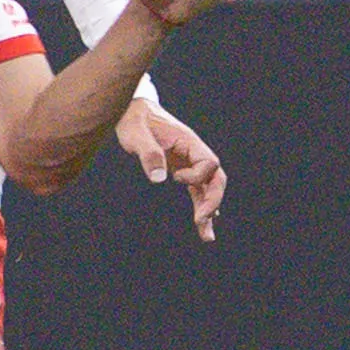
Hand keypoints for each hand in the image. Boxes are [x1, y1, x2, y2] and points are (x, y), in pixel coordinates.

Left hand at [115, 99, 228, 241]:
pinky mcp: (181, 169)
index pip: (209, 162)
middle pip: (216, 177)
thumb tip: (159, 178)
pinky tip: (203, 223)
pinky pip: (197, 189)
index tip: (174, 178)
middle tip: (202, 220)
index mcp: (189, 141)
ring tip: (206, 237)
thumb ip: (148, 153)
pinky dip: (200, 205)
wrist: (133, 111)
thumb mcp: (136, 134)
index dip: (196, 175)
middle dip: (213, 200)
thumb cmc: (134, 120)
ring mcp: (190, 162)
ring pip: (208, 187)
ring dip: (209, 210)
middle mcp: (194, 152)